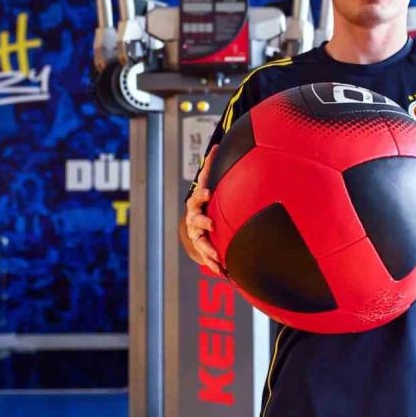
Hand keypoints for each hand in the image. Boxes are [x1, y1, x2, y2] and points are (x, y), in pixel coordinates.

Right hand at [185, 145, 223, 274]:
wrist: (197, 223)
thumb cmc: (205, 202)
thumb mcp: (208, 185)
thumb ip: (211, 167)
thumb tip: (216, 145)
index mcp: (198, 202)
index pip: (198, 195)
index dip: (201, 194)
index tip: (208, 193)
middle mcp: (194, 218)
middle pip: (195, 219)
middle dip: (202, 222)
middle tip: (210, 224)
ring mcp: (196, 234)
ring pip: (200, 241)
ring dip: (207, 248)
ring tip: (216, 255)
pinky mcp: (202, 247)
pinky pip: (206, 257)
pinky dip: (213, 264)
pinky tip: (221, 271)